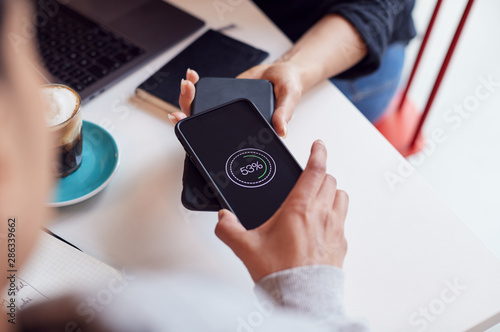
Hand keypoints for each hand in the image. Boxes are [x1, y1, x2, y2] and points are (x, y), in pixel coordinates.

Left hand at [171, 64, 302, 137]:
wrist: (282, 72)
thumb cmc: (287, 87)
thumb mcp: (290, 97)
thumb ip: (285, 112)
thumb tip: (281, 130)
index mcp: (245, 128)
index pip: (221, 136)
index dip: (199, 131)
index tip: (185, 119)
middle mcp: (232, 121)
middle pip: (202, 121)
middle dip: (188, 107)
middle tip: (187, 92)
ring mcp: (225, 109)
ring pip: (199, 107)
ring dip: (188, 96)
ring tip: (188, 82)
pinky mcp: (222, 96)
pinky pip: (205, 94)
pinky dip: (195, 85)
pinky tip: (192, 76)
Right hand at [215, 140, 348, 281]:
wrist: (301, 298)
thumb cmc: (280, 273)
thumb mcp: (247, 248)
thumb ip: (229, 229)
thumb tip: (222, 218)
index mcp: (300, 208)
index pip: (315, 170)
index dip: (318, 152)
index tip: (318, 145)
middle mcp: (322, 214)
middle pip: (330, 180)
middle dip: (320, 174)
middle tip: (310, 176)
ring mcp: (335, 229)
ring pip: (341, 196)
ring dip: (331, 192)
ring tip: (318, 197)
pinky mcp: (341, 244)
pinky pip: (343, 219)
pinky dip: (335, 214)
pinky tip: (322, 224)